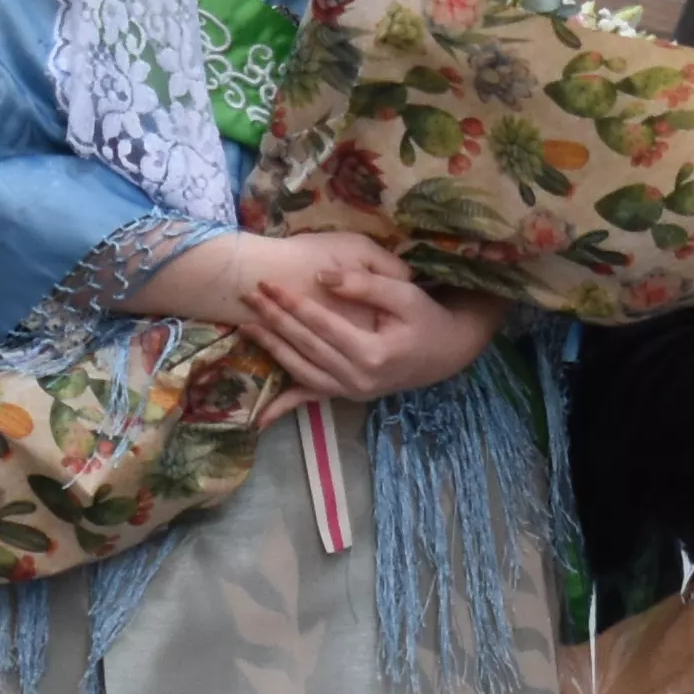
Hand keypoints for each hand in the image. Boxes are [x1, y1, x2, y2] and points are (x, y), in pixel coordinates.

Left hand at [201, 229, 490, 403]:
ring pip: (302, 370)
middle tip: (247, 297)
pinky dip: (286, 407)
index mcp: (372, 353)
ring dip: (271, 349)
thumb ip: (364, 284)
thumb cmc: (427, 318)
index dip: (292, 303)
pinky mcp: (348, 395)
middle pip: (305, 346)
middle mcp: (358, 378)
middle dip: (274, 320)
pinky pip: (312, 399)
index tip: (267, 283)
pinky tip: (260, 415)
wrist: (447, 352)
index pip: (320, 324)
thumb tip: (322, 277)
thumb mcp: (403, 294)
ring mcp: (352, 391)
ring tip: (246, 327)